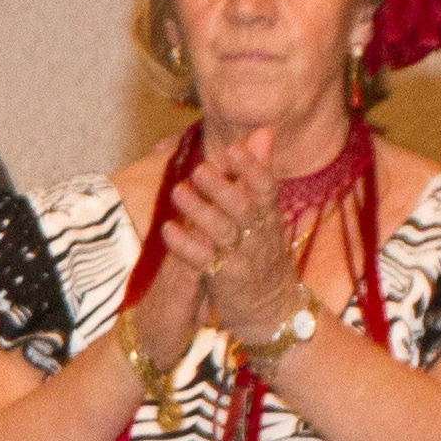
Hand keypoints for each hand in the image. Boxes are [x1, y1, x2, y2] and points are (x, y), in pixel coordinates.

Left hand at [162, 128, 309, 351]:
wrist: (272, 310)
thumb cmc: (264, 255)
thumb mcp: (267, 214)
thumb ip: (259, 174)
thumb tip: (263, 130)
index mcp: (270, 217)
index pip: (267, 188)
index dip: (252, 168)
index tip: (234, 148)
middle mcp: (260, 236)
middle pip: (243, 208)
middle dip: (222, 187)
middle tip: (199, 169)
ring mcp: (243, 258)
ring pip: (222, 232)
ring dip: (199, 211)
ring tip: (177, 192)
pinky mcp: (224, 279)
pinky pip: (203, 260)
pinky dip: (185, 244)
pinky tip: (167, 229)